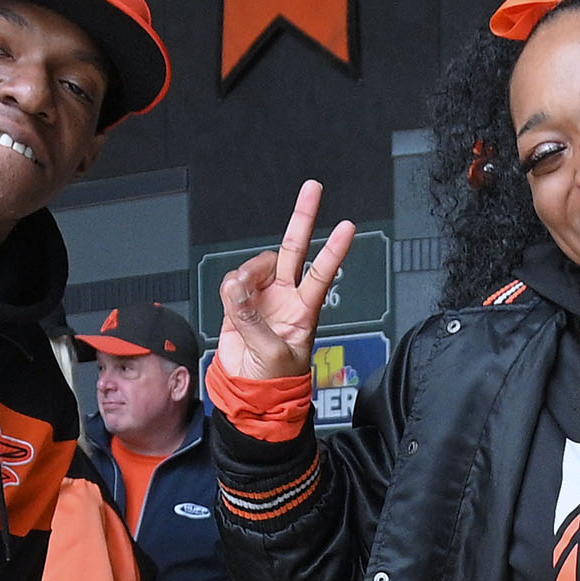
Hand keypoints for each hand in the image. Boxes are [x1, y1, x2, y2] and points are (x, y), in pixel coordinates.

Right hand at [217, 180, 357, 380]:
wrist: (251, 392)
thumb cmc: (275, 379)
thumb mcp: (273, 354)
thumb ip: (253, 320)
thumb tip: (236, 289)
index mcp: (305, 309)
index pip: (322, 273)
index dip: (334, 250)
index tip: (348, 228)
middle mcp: (286, 296)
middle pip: (295, 248)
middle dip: (303, 217)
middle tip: (313, 188)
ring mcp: (263, 296)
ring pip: (255, 265)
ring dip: (247, 275)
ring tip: (241, 297)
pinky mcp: (239, 302)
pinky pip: (233, 282)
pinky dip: (230, 288)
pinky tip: (233, 300)